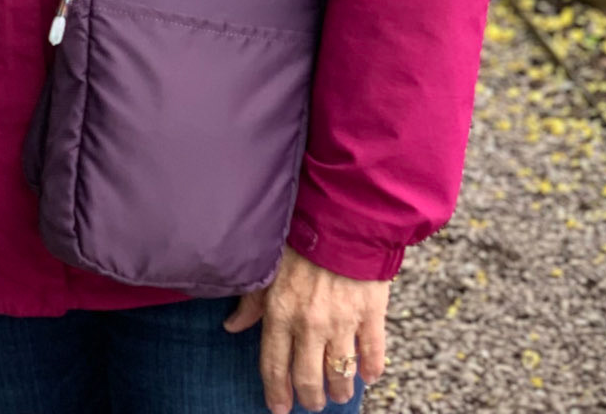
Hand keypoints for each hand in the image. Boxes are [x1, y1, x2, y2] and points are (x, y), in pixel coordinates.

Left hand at [224, 246, 389, 412]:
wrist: (341, 211)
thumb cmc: (299, 236)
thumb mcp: (268, 266)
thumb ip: (252, 301)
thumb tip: (232, 326)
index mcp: (281, 311)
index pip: (274, 365)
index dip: (276, 392)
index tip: (279, 407)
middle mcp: (310, 323)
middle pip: (309, 378)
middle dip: (311, 398)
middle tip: (313, 404)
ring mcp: (342, 320)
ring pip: (341, 372)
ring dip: (340, 389)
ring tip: (340, 394)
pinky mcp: (370, 312)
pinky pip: (373, 351)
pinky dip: (372, 368)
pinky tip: (369, 375)